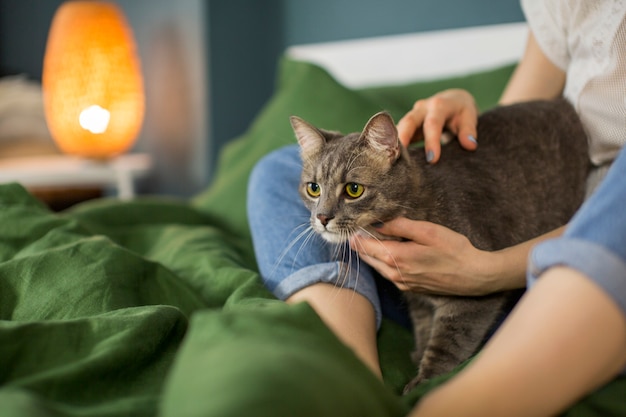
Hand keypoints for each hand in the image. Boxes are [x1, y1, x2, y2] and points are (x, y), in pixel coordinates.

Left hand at [351, 218, 498, 295]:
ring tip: (373, 237)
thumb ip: (399, 225)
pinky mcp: (410, 288)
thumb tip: (377, 223)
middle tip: (361, 227)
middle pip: (366, 257)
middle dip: (361, 243)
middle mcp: (394, 274)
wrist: (474, 276)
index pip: (362, 246)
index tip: (355, 223)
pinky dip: (383, 262)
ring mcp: (402, 283)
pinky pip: (388, 274)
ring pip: (376, 267)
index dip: (356, 234)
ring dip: (372, 253)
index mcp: (396, 257)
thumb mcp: (427, 230)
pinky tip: (391, 251)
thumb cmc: (454, 250)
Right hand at [397, 89, 477, 162]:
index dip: (431, 141)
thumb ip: (469, 130)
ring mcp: (412, 115)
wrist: (452, 100)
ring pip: (400, 128)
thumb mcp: (469, 116)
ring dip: (394, 143)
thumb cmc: (461, 111)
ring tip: (392, 161)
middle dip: (403, 139)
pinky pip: (398, 134)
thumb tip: (470, 145)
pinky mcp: (407, 125)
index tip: (432, 160)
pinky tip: (393, 160)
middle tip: (398, 158)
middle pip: (409, 122)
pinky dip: (395, 145)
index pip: (433, 123)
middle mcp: (422, 108)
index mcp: (439, 105)